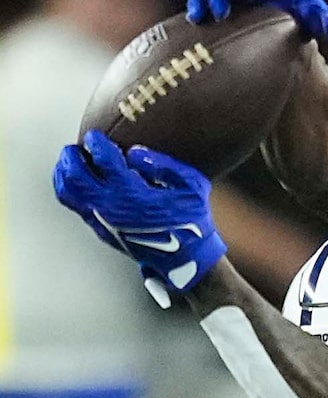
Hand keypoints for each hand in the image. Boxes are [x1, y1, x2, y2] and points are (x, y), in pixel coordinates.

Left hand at [52, 132, 226, 300]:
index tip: (98, 138)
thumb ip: (165, 164)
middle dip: (74, 153)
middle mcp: (112, 206)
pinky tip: (77, 180)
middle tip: (82, 147)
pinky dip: (69, 187)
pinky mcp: (100, 229)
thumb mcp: (191, 186)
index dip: (96, 141)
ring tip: (74, 162)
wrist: (186, 259)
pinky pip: (73, 205)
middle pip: (74, 171)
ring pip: (67, 189)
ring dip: (65, 170)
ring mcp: (103, 219)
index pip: (101, 156)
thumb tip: (135, 153)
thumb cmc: (191, 221)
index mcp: (133, 192)